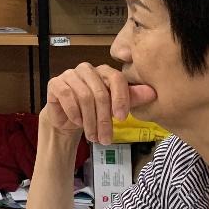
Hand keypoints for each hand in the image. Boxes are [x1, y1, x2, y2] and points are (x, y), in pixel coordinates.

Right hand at [42, 62, 156, 143]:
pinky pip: (67, 96)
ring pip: (84, 97)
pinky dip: (74, 113)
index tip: (122, 118)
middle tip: (107, 139)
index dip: (120, 98)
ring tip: (93, 137)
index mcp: (104, 71)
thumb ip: (131, 99)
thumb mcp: (115, 107)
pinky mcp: (55, 83)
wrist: (68, 119)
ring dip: (90, 121)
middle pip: (100, 92)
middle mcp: (87, 69)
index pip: (116, 78)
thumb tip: (153, 93)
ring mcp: (70, 74)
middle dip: (104, 119)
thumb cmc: (94, 111)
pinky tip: (78, 123)